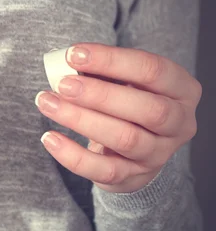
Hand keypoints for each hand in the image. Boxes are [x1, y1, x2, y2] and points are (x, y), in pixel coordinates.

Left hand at [36, 43, 201, 192]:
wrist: (135, 151)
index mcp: (182, 89)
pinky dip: (73, 155)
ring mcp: (159, 154)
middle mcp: (179, 123)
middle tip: (63, 84)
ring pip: (125, 139)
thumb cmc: (127, 103)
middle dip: (99, 94)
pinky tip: (49, 137)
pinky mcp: (134, 177)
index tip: (74, 54)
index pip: (153, 70)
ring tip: (48, 103)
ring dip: (81, 120)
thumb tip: (67, 64)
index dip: (111, 60)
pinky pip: (104, 170)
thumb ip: (103, 72)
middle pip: (147, 109)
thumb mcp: (125, 82)